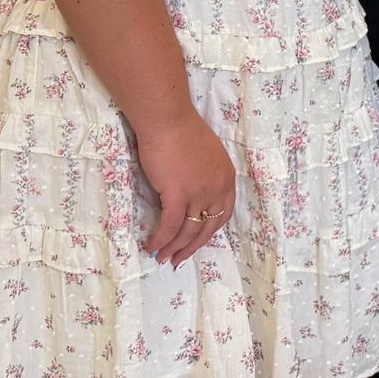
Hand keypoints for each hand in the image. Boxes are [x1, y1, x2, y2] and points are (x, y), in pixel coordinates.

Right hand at [136, 109, 236, 267]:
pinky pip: (170, 225)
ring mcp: (200, 192)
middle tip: (178, 259)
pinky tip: (152, 246)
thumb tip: (189, 192)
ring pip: (188, 230)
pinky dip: (161, 239)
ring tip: (162, 257)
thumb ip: (202, 176)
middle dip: (191, 247)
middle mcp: (218, 188)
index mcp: (226, 177)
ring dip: (173, 247)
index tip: (196, 242)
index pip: (223, 214)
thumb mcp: (204, 155)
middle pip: (208, 228)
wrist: (168, 119)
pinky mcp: (179, 194)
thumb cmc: (181, 131)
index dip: (209, 232)